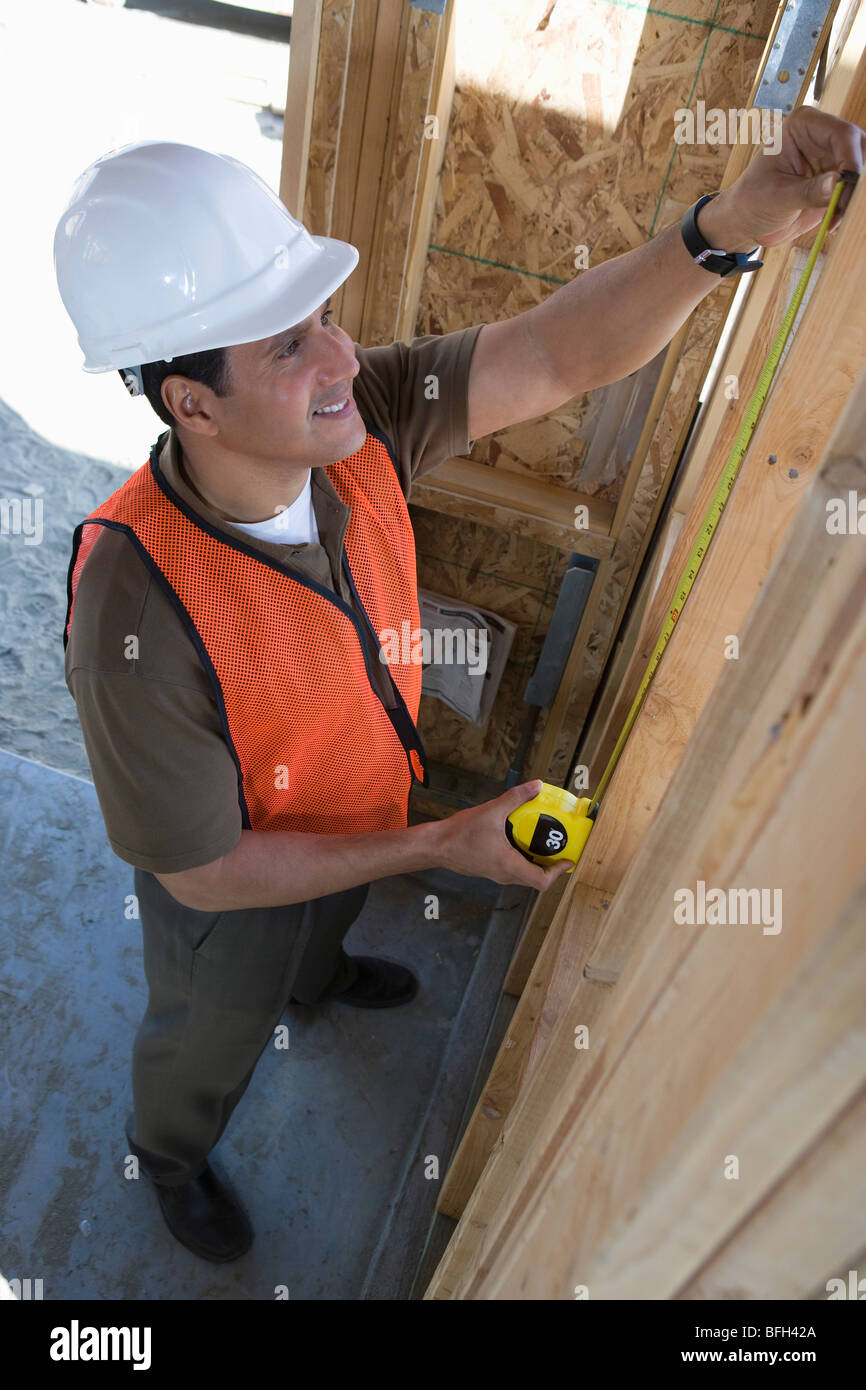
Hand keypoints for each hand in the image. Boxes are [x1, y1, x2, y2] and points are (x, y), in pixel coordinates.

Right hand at [433, 779, 574, 891]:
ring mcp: (496, 874)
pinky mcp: (488, 870)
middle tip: (558, 847)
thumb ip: (516, 798)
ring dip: (535, 861)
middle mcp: (505, 875)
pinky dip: (521, 858)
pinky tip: (518, 839)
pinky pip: (512, 869)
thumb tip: (537, 786)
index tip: (567, 860)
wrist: (435, 846)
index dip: (558, 872)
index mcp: (509, 866)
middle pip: (535, 879)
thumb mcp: (491, 811)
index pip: (542, 881)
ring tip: (541, 841)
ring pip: (523, 874)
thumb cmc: (460, 834)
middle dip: (550, 865)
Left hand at [703, 105, 864, 250]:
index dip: (851, 160)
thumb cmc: (751, 201)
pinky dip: (850, 205)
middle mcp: (822, 135)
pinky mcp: (836, 178)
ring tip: (834, 218)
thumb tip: (838, 183)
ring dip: (853, 195)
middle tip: (843, 206)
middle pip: (858, 149)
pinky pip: (854, 189)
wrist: (746, 222)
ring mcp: (831, 157)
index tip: (847, 185)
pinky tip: (833, 222)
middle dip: (855, 180)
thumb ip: (809, 191)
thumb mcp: (777, 198)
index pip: (842, 134)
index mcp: (803, 125)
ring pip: (860, 171)